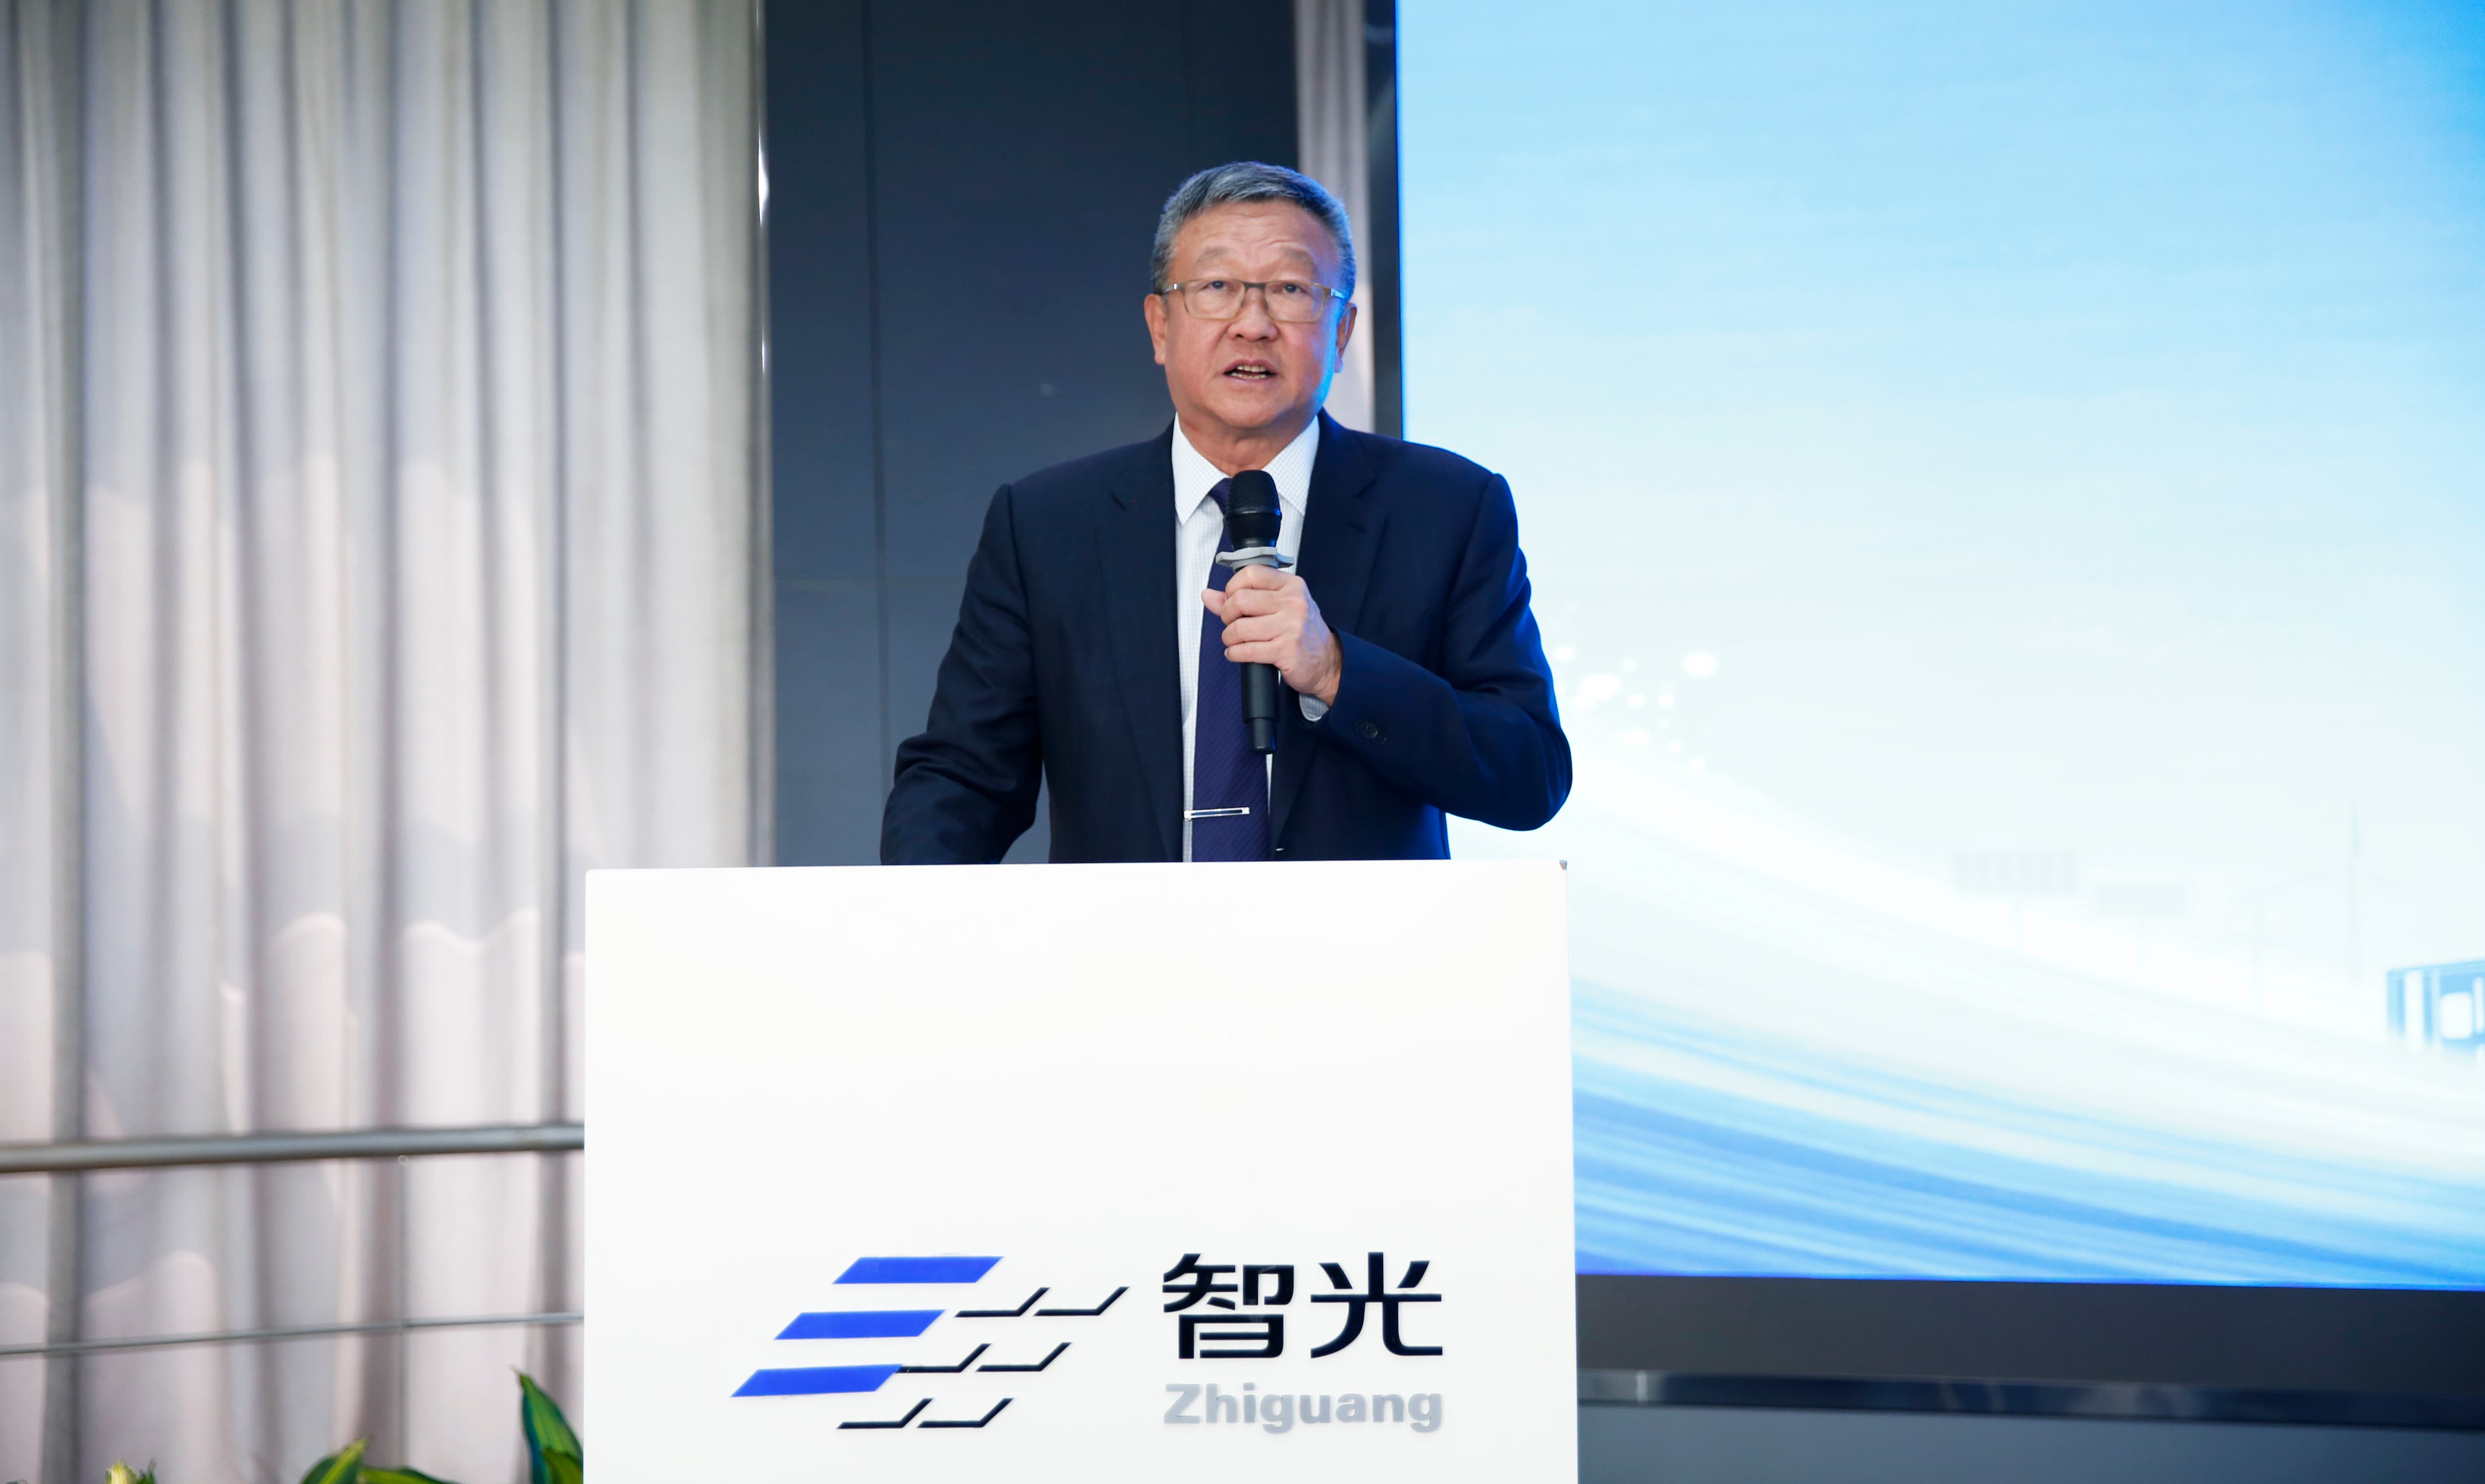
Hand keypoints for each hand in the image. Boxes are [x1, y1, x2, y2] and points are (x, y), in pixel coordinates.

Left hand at [1203, 565, 1342, 705]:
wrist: (1327, 662)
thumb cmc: (1301, 632)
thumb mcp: (1278, 606)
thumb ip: (1241, 598)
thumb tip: (1208, 595)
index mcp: (1291, 586)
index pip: (1251, 573)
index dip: (1233, 587)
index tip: (1232, 599)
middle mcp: (1293, 603)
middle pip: (1240, 600)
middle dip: (1227, 615)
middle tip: (1232, 623)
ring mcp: (1291, 627)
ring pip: (1240, 628)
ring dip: (1229, 638)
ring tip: (1235, 641)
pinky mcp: (1286, 651)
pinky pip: (1246, 651)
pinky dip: (1234, 654)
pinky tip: (1238, 653)